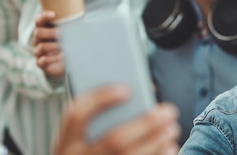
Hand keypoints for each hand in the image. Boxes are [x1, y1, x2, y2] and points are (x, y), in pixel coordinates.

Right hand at [32, 10, 64, 76]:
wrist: (63, 62)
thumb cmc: (64, 44)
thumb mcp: (66, 34)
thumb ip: (68, 27)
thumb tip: (80, 22)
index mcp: (42, 29)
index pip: (39, 20)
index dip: (44, 16)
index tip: (54, 14)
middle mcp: (37, 40)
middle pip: (38, 32)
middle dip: (51, 33)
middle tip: (62, 34)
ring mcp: (37, 52)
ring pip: (42, 47)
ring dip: (55, 46)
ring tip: (65, 46)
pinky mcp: (40, 63)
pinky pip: (44, 60)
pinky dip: (55, 58)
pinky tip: (63, 55)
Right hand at [53, 85, 179, 154]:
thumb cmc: (90, 153)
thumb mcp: (82, 139)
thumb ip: (102, 117)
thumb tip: (143, 91)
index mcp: (64, 143)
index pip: (77, 114)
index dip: (101, 99)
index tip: (127, 89)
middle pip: (114, 139)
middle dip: (146, 123)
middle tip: (169, 111)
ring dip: (157, 141)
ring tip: (172, 128)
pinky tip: (169, 148)